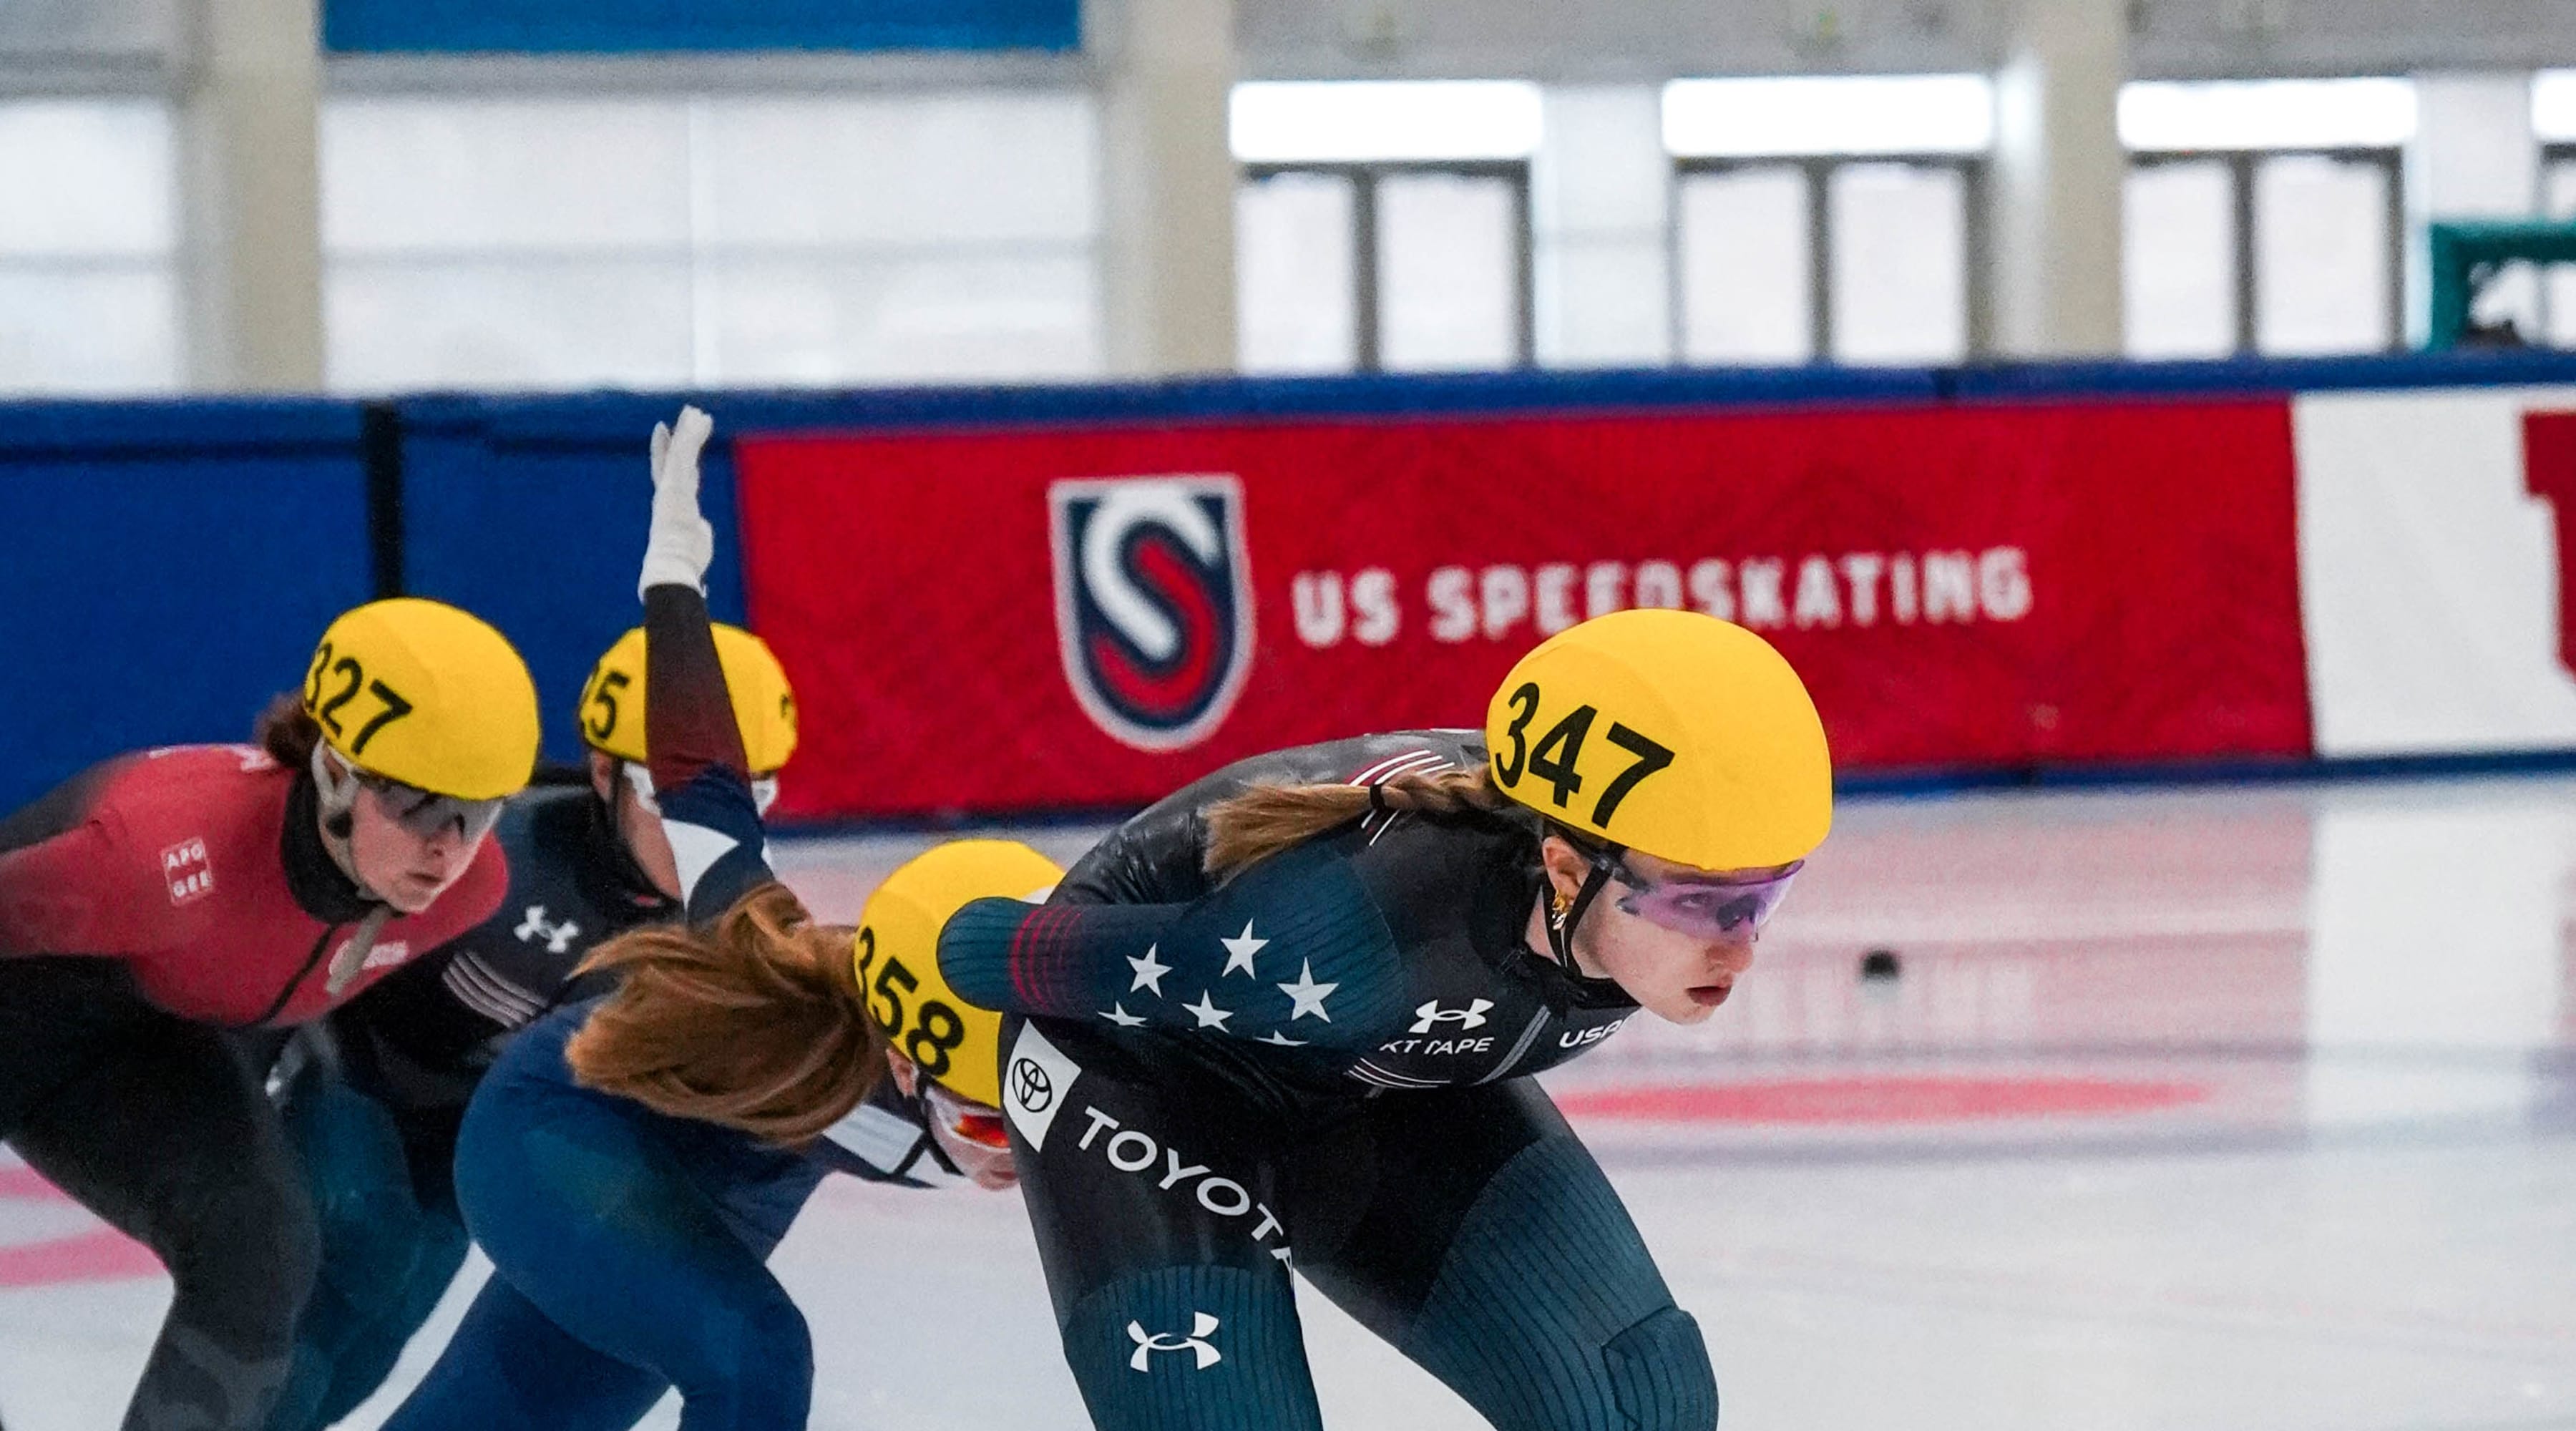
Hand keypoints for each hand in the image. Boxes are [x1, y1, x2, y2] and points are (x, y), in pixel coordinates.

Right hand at [638, 404, 715, 598]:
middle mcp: (670, 495)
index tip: (666, 437)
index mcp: (673, 509)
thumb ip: (696, 563)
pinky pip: (684, 455)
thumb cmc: (679, 572)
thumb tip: (703, 583)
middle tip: (686, 417)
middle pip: (676, 460)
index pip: (670, 477)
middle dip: (680, 438)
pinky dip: (690, 438)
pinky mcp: (676, 486)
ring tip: (697, 412)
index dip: (667, 456)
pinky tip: (697, 421)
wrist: (671, 569)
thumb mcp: (693, 559)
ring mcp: (672, 489)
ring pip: (682, 454)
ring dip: (690, 432)